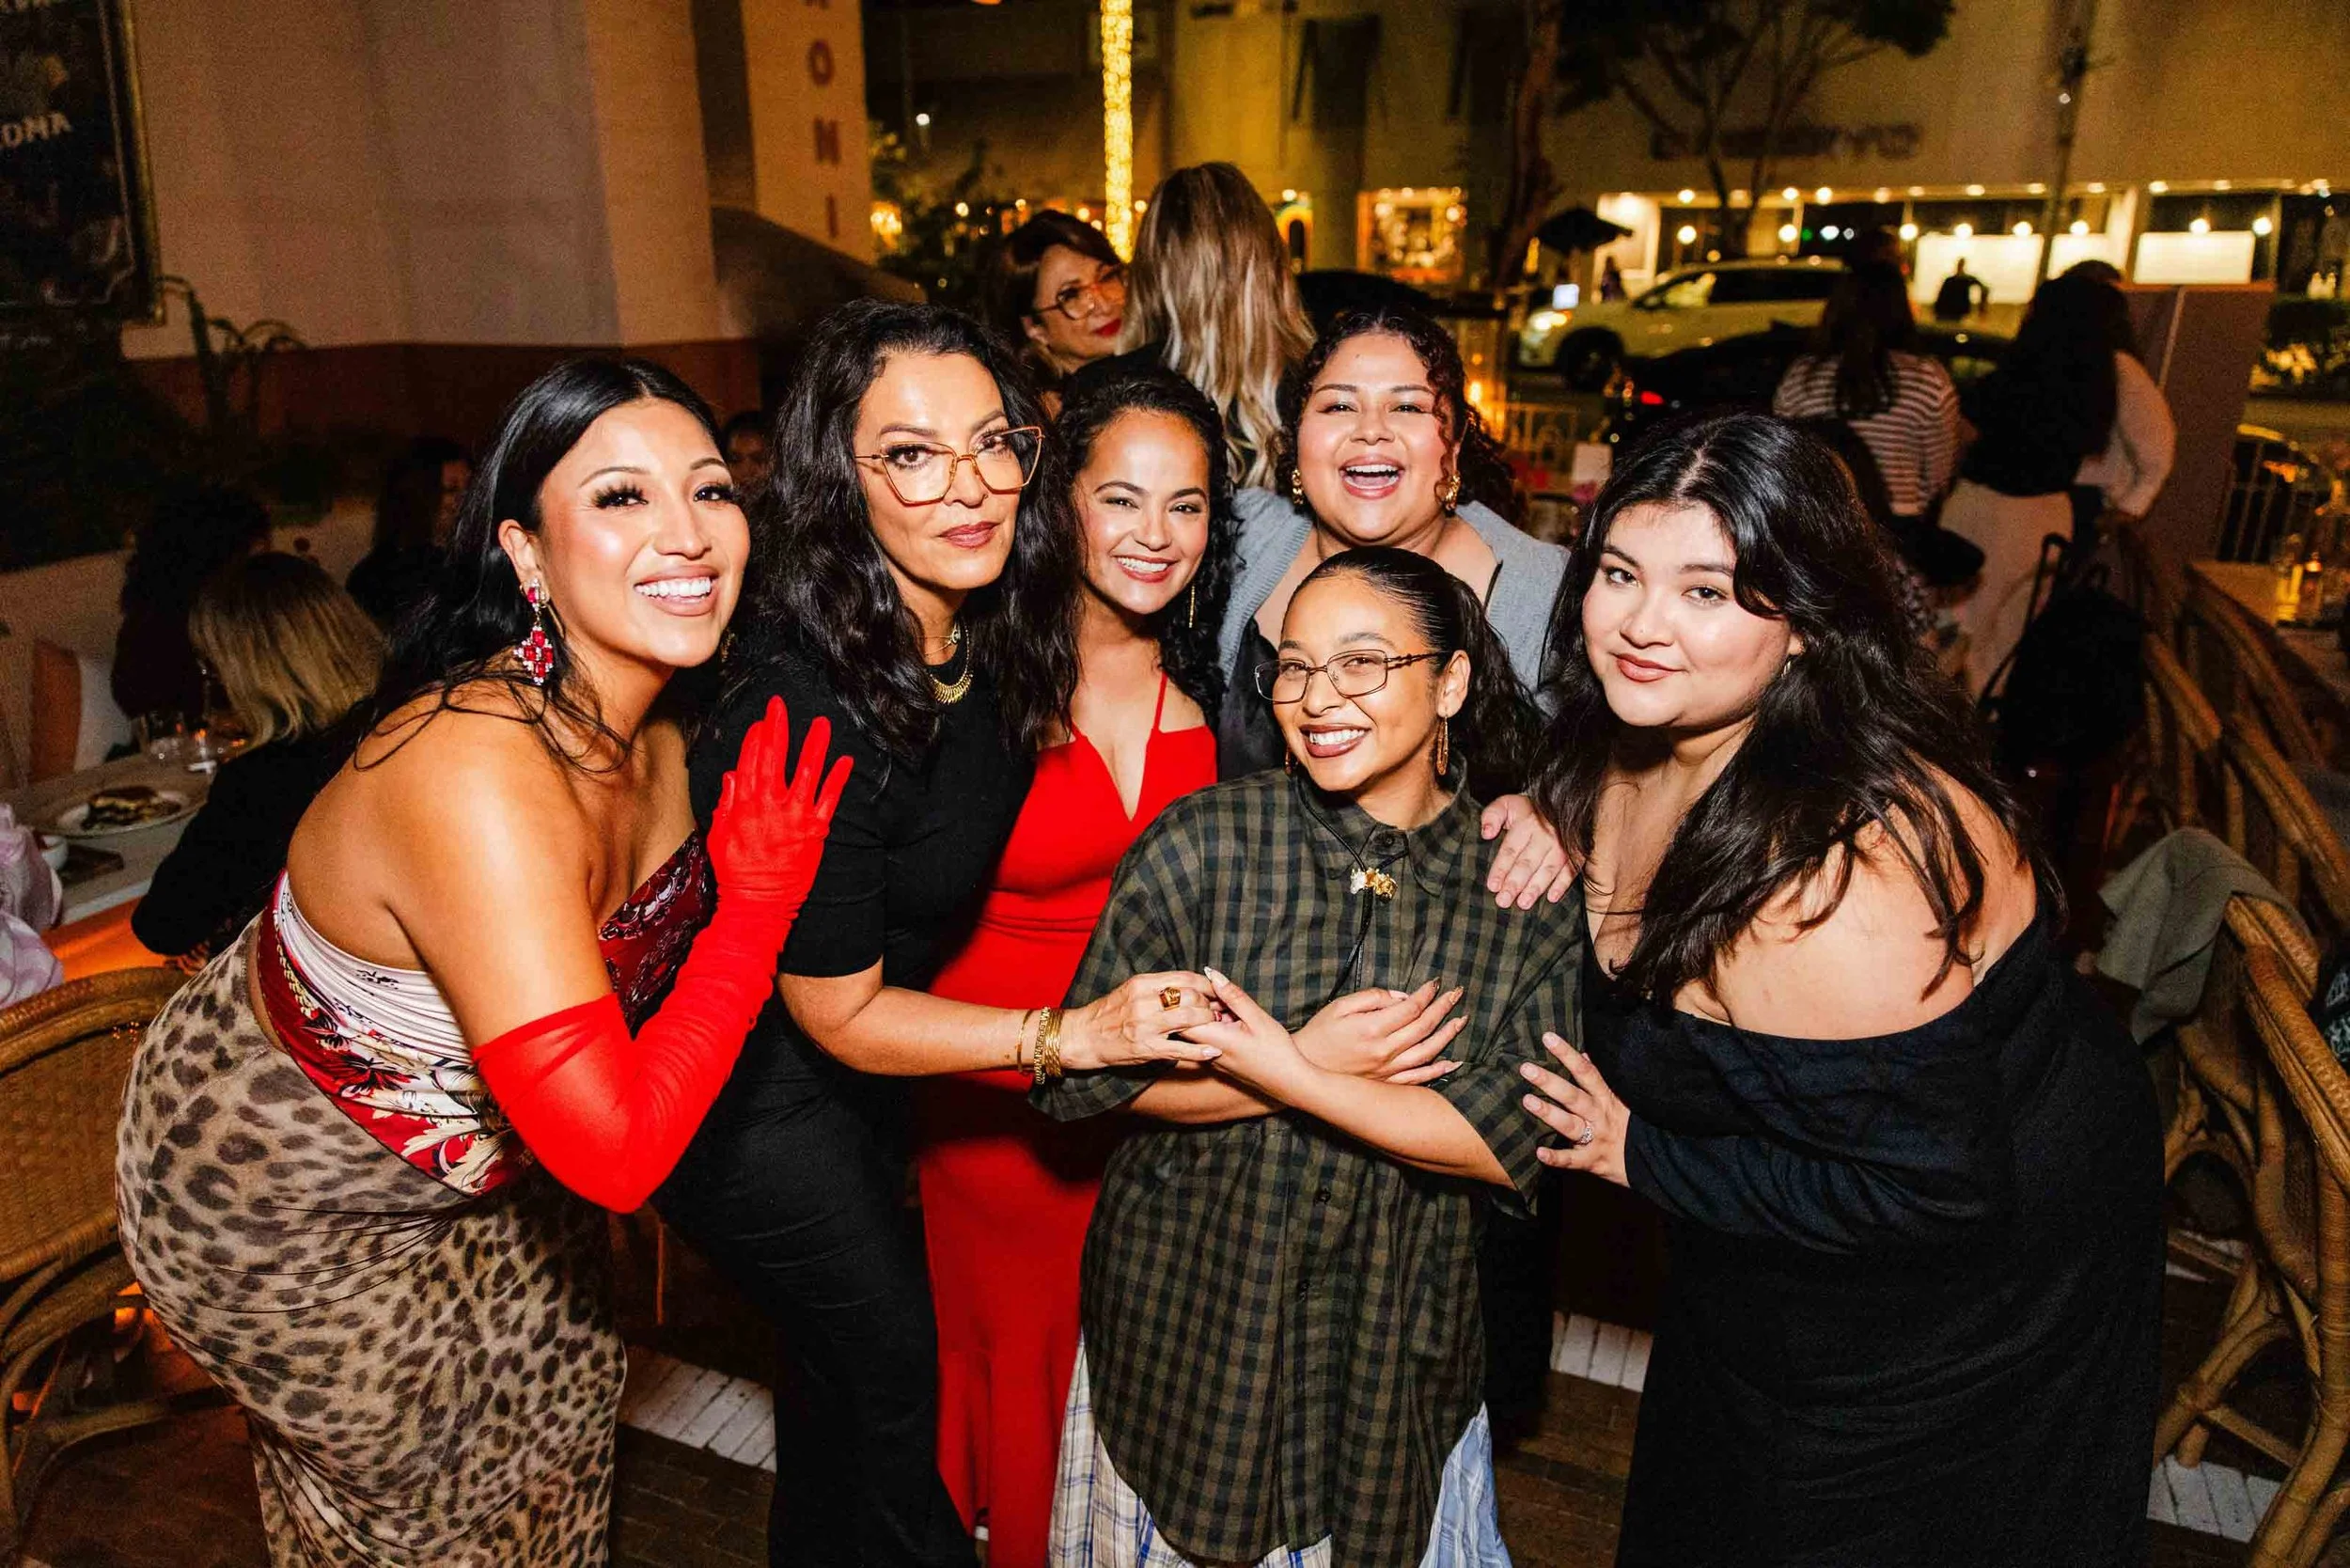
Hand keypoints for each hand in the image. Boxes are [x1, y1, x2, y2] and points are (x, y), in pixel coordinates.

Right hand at [708, 697, 853, 917]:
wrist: (759, 902)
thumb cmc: (736, 872)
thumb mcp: (718, 835)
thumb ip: (726, 803)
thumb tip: (732, 775)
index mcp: (745, 803)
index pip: (751, 761)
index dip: (756, 738)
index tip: (762, 722)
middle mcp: (771, 803)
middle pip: (776, 757)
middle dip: (778, 728)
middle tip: (781, 705)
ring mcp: (795, 815)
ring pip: (807, 771)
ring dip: (815, 744)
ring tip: (822, 723)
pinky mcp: (816, 829)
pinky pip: (829, 798)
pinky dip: (838, 778)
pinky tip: (846, 759)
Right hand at [1059, 973, 1224, 1069]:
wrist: (1082, 1036)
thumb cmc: (1107, 1013)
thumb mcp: (1130, 990)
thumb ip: (1156, 986)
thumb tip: (1186, 984)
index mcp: (1142, 983)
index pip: (1185, 978)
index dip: (1206, 984)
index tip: (1217, 990)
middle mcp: (1145, 1001)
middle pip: (1191, 996)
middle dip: (1210, 1004)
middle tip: (1219, 1010)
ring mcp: (1146, 1025)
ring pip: (1189, 1018)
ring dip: (1208, 1022)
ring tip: (1216, 1026)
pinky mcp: (1146, 1048)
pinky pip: (1181, 1049)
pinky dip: (1200, 1051)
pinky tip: (1213, 1051)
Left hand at [1185, 968, 1314, 1098]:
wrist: (1290, 1083)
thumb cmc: (1277, 1051)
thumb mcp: (1257, 1018)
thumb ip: (1232, 996)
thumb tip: (1212, 975)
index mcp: (1214, 1040)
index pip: (1183, 1016)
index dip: (1191, 998)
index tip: (1211, 989)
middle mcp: (1206, 1052)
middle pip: (1187, 1023)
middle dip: (1200, 1004)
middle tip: (1224, 997)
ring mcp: (1211, 1059)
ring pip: (1199, 1030)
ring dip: (1211, 1015)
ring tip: (1235, 1011)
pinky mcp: (1219, 1062)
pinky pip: (1208, 1039)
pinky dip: (1218, 1026)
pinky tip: (1237, 1023)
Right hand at [1295, 981, 1463, 1084]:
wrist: (1305, 1070)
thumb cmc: (1319, 1034)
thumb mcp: (1339, 1007)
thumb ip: (1371, 998)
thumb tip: (1399, 997)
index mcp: (1372, 1029)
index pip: (1410, 1008)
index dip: (1426, 994)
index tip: (1435, 983)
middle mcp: (1384, 1051)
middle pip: (1423, 1026)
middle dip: (1443, 1007)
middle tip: (1457, 993)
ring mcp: (1387, 1070)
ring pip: (1427, 1051)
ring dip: (1447, 1034)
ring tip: (1461, 1020)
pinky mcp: (1386, 1083)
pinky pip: (1418, 1078)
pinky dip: (1438, 1070)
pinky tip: (1453, 1062)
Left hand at [1480, 795, 1577, 909]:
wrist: (1557, 804)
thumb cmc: (1525, 811)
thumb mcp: (1505, 805)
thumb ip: (1492, 816)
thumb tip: (1486, 833)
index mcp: (1525, 824)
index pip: (1510, 850)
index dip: (1501, 869)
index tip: (1492, 886)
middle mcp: (1545, 835)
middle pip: (1527, 863)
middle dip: (1515, 883)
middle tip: (1504, 901)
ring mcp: (1561, 845)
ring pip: (1547, 869)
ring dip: (1535, 888)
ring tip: (1523, 903)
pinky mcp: (1575, 853)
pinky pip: (1570, 870)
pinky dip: (1562, 885)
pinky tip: (1551, 898)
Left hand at [1521, 1033, 1628, 1185]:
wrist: (1657, 1160)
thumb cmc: (1632, 1126)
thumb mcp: (1624, 1099)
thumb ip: (1603, 1079)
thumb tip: (1585, 1055)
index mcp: (1607, 1098)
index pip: (1586, 1071)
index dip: (1567, 1054)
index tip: (1548, 1038)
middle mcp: (1600, 1116)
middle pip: (1573, 1095)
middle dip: (1549, 1081)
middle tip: (1526, 1068)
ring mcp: (1596, 1138)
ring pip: (1570, 1124)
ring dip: (1549, 1113)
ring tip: (1527, 1100)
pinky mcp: (1593, 1161)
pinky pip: (1573, 1160)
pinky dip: (1556, 1158)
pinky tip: (1539, 1153)